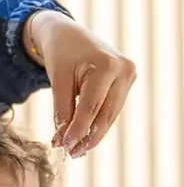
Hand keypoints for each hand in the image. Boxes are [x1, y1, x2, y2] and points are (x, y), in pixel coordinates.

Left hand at [24, 10, 136, 156]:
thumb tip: (63, 139)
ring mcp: (129, 75)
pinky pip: (111, 106)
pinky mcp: (127, 81)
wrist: (67, 32)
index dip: (79, 128)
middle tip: (72, 153)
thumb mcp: (57, 78)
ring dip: (93, 132)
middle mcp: (124, 70)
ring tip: (76, 148)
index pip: (92, 106)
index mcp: (106, 65)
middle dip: (88, 135)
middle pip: (105, 112)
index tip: (66, 146)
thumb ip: (62, 108)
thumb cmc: (60, 53)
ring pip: (110, 113)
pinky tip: (85, 135)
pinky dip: (98, 121)